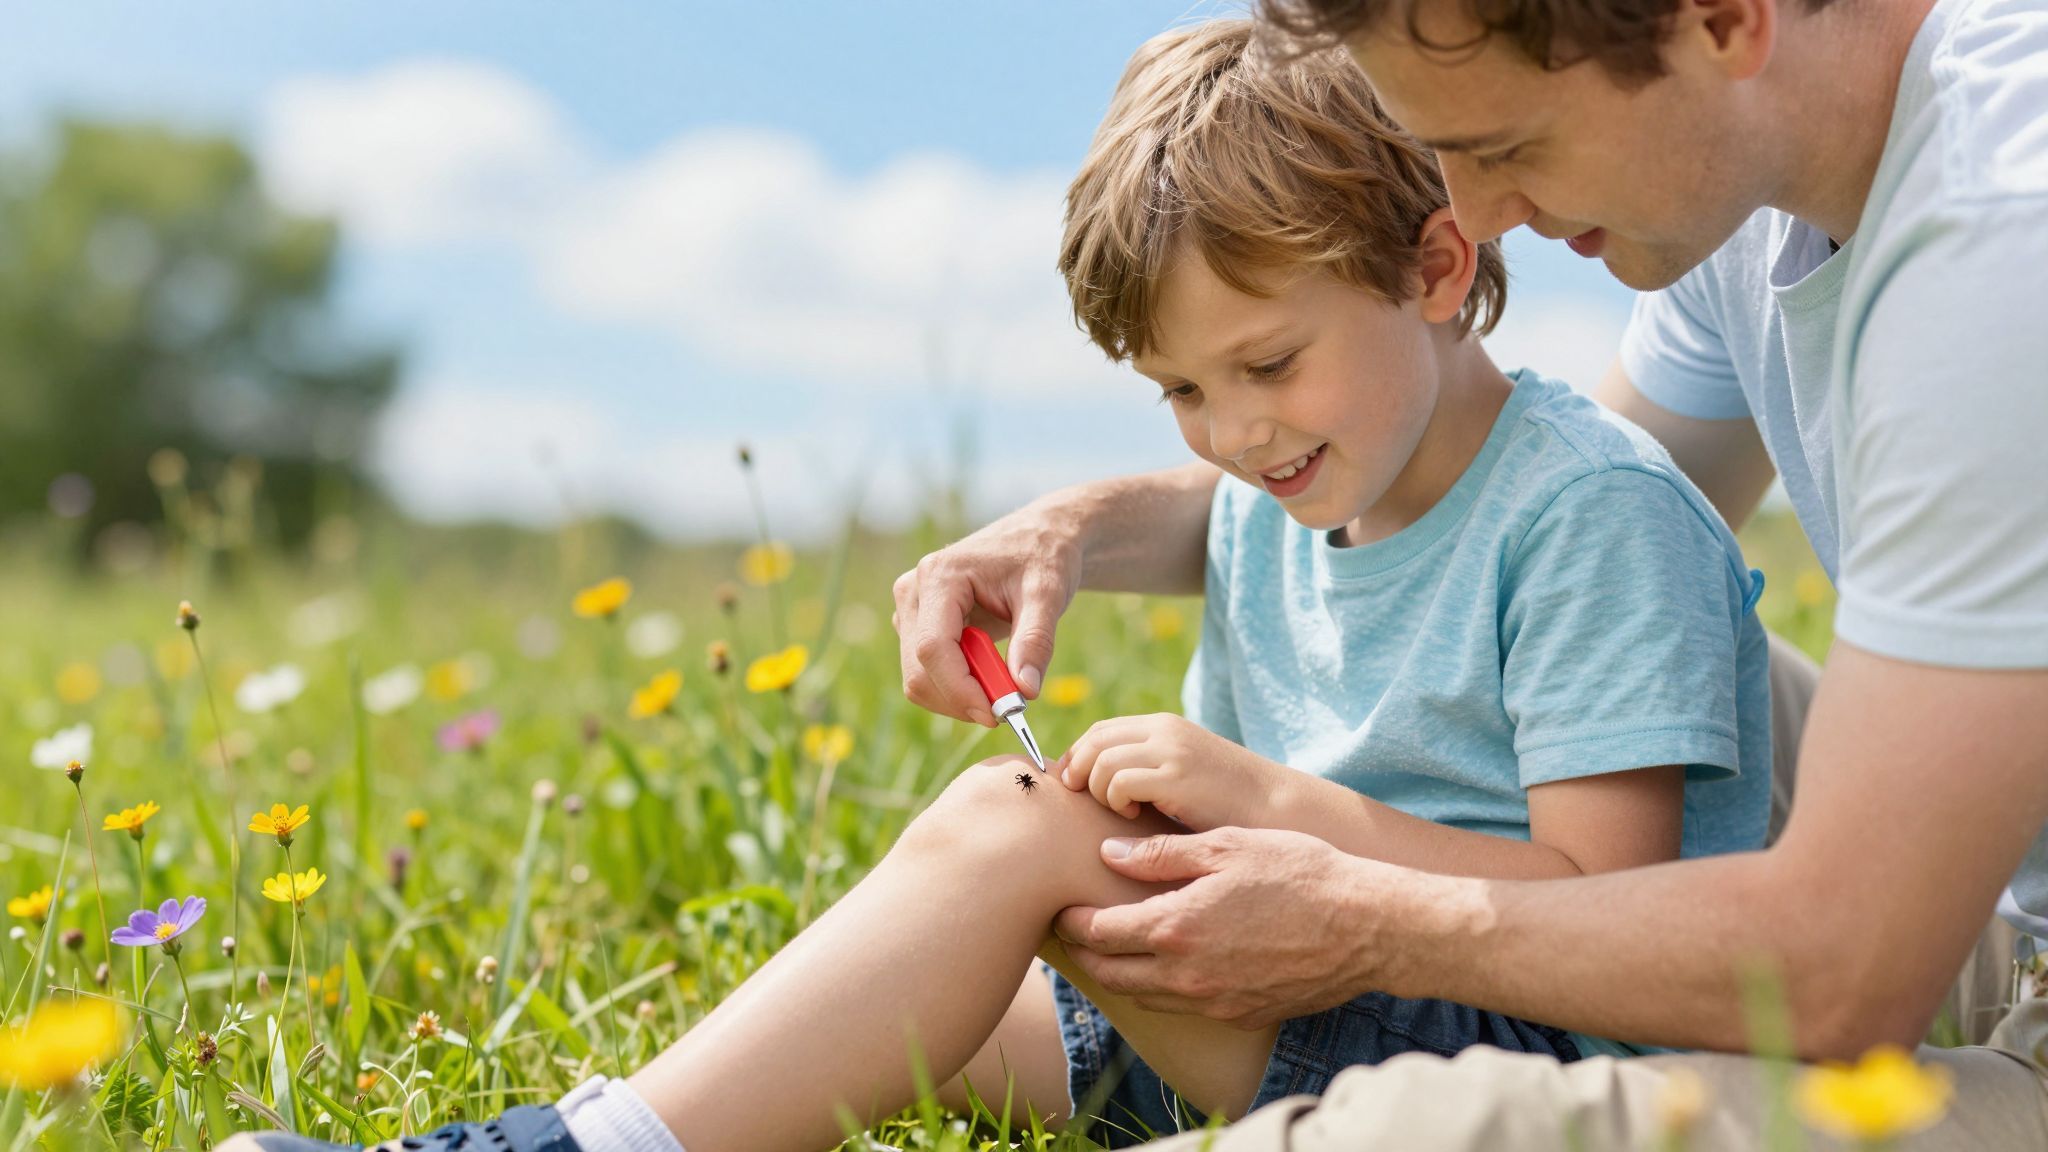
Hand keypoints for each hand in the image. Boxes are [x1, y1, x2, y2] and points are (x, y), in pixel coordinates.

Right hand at [891, 502, 1083, 724]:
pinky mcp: (916, 627)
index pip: (932, 647)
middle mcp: (913, 592)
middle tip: (1010, 708)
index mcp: (939, 576)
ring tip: (1007, 682)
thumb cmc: (1042, 557)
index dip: (960, 689)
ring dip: (961, 697)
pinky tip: (992, 673)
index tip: (998, 714)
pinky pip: (927, 674)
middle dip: (962, 699)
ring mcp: (910, 611)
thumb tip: (1025, 692)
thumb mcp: (1048, 593)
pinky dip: (958, 689)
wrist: (1036, 539)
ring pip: (919, 679)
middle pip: (919, 670)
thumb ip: (1036, 640)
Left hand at [1054, 827, 1402, 1028]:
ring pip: (1144, 996)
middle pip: (1111, 974)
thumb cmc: (1298, 872)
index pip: (1099, 932)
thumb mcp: (1226, 846)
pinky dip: (1165, 988)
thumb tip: (1108, 854)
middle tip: (1076, 931)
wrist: (1364, 926)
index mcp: (1175, 927)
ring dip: (1123, 973)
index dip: (1074, 919)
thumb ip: (1160, 855)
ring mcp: (1213, 1002)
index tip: (1064, 906)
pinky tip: (1171, 964)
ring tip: (1116, 947)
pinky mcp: (1239, 1015)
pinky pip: (1184, 1007)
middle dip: (1087, 954)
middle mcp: (1186, 975)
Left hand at [1058, 713, 1286, 829]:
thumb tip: (1099, 783)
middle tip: (1078, 799)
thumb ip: (1149, 768)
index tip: (1071, 785)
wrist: (1276, 807)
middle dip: (1076, 770)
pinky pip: (1119, 781)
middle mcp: (1165, 730)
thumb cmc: (1228, 802)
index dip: (1077, 756)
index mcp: (1165, 726)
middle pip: (1095, 740)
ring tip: (1118, 810)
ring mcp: (1171, 751)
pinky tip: (1132, 815)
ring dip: (1097, 789)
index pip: (1102, 730)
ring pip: (1102, 760)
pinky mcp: (1176, 775)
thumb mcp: (1183, 773)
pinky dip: (1115, 799)